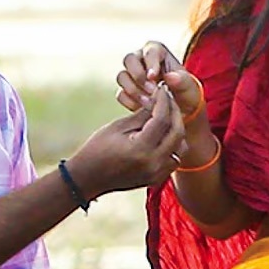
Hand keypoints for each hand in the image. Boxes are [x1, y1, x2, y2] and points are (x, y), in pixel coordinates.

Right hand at [68, 84, 184, 196]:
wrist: (87, 178)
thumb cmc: (97, 148)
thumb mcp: (118, 127)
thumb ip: (142, 114)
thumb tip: (158, 98)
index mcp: (140, 149)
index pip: (162, 119)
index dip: (164, 101)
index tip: (163, 89)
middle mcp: (152, 164)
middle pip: (177, 132)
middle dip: (175, 112)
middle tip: (168, 98)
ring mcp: (156, 174)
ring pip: (180, 147)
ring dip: (177, 129)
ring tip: (167, 115)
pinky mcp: (156, 179)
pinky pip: (174, 159)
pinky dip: (173, 144)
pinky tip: (163, 133)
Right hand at [117, 41, 203, 121]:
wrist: (180, 110)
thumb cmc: (186, 92)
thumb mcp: (190, 87)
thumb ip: (183, 81)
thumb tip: (170, 77)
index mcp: (158, 52)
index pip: (150, 50)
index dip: (150, 63)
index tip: (154, 77)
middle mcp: (141, 60)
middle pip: (129, 59)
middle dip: (138, 76)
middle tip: (151, 90)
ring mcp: (131, 75)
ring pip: (122, 76)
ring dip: (134, 90)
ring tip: (149, 102)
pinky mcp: (126, 91)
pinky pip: (121, 94)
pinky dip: (131, 102)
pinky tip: (143, 108)